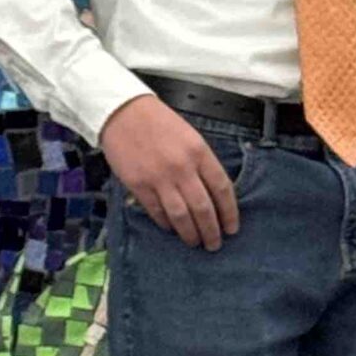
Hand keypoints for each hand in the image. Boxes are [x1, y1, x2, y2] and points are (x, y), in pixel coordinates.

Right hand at [102, 96, 240, 249]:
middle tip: (215, 244)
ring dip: (190, 234)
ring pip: (181, 216)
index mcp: (200, 153)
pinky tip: (172, 228)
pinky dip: (166, 223)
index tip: (232, 227)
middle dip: (212, 231)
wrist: (123, 112)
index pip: (222, 189)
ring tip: (195, 242)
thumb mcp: (191, 137)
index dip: (230, 213)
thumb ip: (203, 164)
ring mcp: (159, 178)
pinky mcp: (138, 185)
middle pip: (203, 208)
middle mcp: (182, 167)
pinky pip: (157, 212)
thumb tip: (213, 194)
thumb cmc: (160, 123)